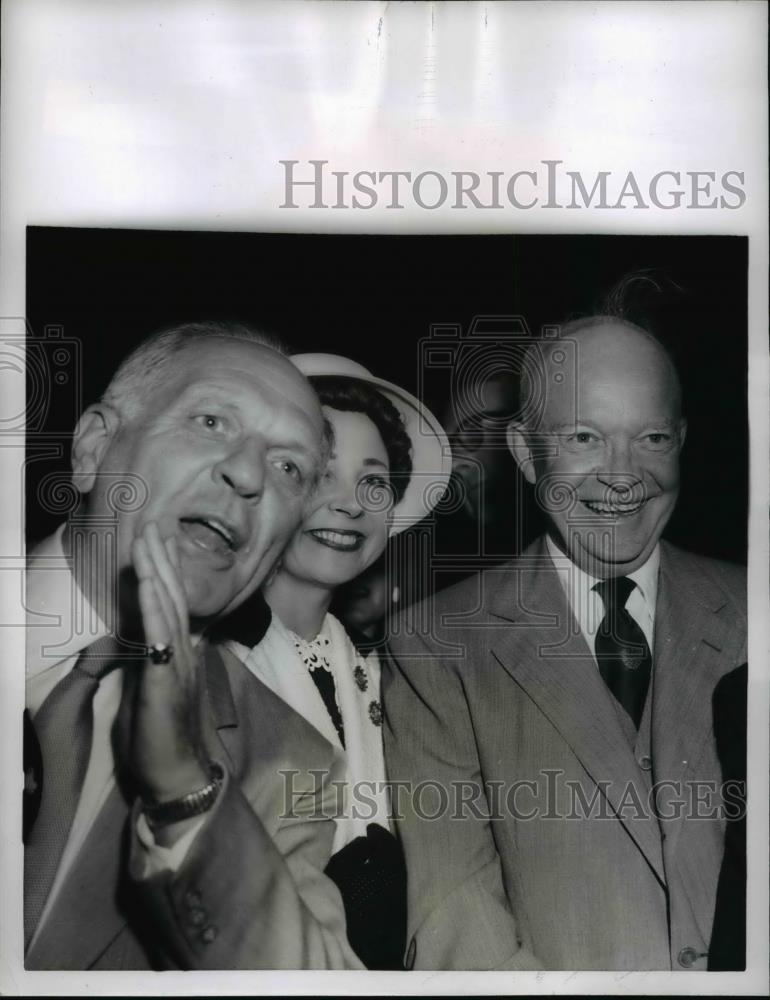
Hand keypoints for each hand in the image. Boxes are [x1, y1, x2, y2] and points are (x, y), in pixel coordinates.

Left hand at [123, 521, 208, 808]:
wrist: (179, 777)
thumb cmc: (163, 740)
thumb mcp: (154, 691)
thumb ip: (154, 662)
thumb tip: (148, 639)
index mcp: (181, 654)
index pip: (173, 605)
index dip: (166, 571)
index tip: (159, 540)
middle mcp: (185, 653)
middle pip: (174, 596)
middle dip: (163, 557)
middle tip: (156, 521)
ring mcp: (179, 665)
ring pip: (169, 608)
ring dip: (160, 569)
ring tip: (153, 536)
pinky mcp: (166, 682)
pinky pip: (161, 638)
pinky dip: (156, 607)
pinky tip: (152, 581)